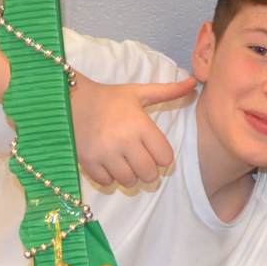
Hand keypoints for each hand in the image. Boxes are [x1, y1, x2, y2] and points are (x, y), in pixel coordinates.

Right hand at [71, 77, 197, 187]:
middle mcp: (124, 141)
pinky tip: (108, 163)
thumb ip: (168, 91)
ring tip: (125, 161)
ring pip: (129, 182)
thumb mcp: (139, 92)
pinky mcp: (88, 161)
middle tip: (140, 159)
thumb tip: (194, 83)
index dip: (163, 156)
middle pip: (149, 174)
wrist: (72, 100)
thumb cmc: (110, 98)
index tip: (155, 150)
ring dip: (130, 175)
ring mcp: (105, 153)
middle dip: (148, 169)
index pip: (165, 158)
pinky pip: (107, 182)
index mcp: (140, 125)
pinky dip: (110, 177)